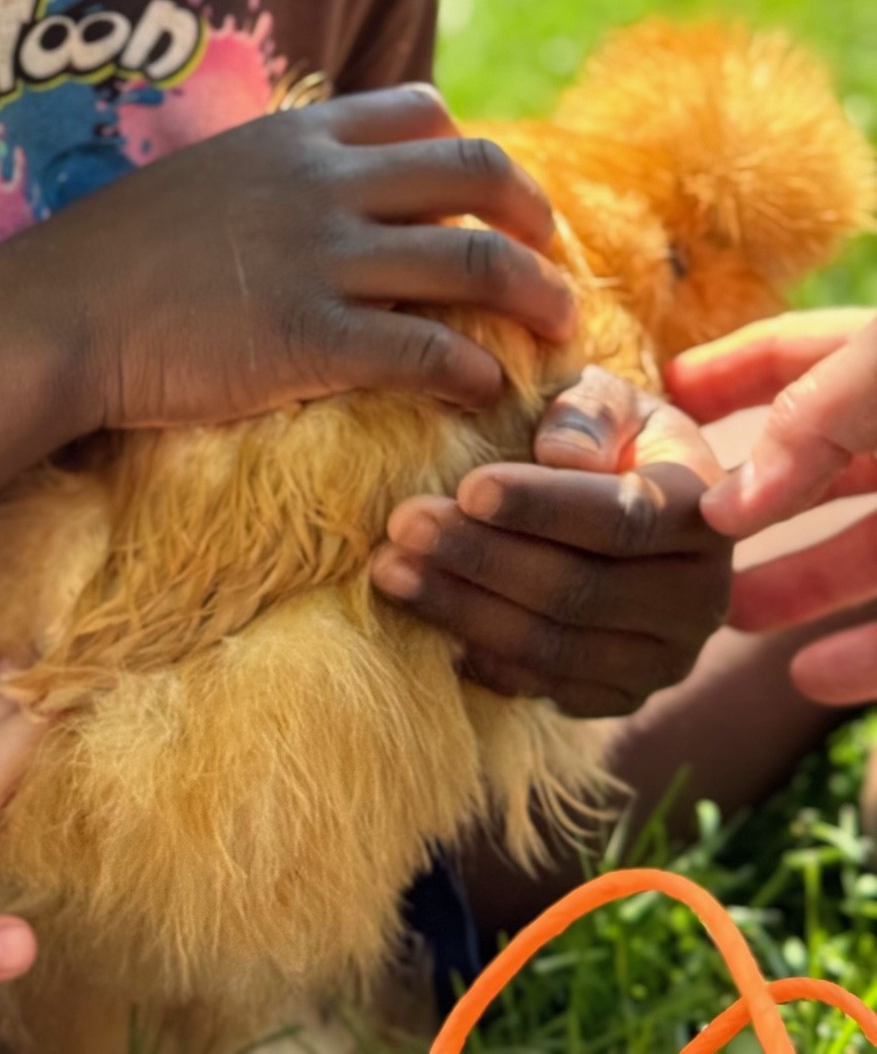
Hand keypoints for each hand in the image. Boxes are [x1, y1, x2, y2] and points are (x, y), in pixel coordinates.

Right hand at [15, 85, 576, 428]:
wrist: (57, 312)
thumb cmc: (118, 253)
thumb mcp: (207, 176)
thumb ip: (276, 175)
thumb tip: (331, 194)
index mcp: (296, 135)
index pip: (422, 111)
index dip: (471, 153)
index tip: (491, 201)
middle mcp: (322, 182)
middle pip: (477, 173)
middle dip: (535, 215)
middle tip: (554, 259)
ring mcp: (319, 257)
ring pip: (473, 262)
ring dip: (534, 296)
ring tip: (559, 329)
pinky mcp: (308, 337)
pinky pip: (426, 348)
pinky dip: (471, 369)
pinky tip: (480, 389)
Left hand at [369, 367, 732, 717]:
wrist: (626, 499)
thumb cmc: (606, 433)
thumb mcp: (606, 398)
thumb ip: (588, 411)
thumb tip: (559, 452)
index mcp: (704, 511)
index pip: (623, 518)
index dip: (542, 506)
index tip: (467, 487)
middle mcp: (701, 597)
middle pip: (580, 590)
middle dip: (480, 557)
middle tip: (402, 526)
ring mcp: (665, 659)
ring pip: (554, 648)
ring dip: (462, 610)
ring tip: (389, 571)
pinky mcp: (621, 697)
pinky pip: (544, 688)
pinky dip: (480, 657)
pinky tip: (423, 620)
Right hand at [668, 310, 876, 704]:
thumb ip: (807, 421)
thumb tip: (725, 504)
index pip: (788, 359)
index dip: (722, 373)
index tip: (658, 396)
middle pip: (808, 472)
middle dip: (742, 501)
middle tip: (664, 533)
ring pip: (851, 560)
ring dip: (786, 589)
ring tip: (719, 616)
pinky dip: (858, 662)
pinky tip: (808, 677)